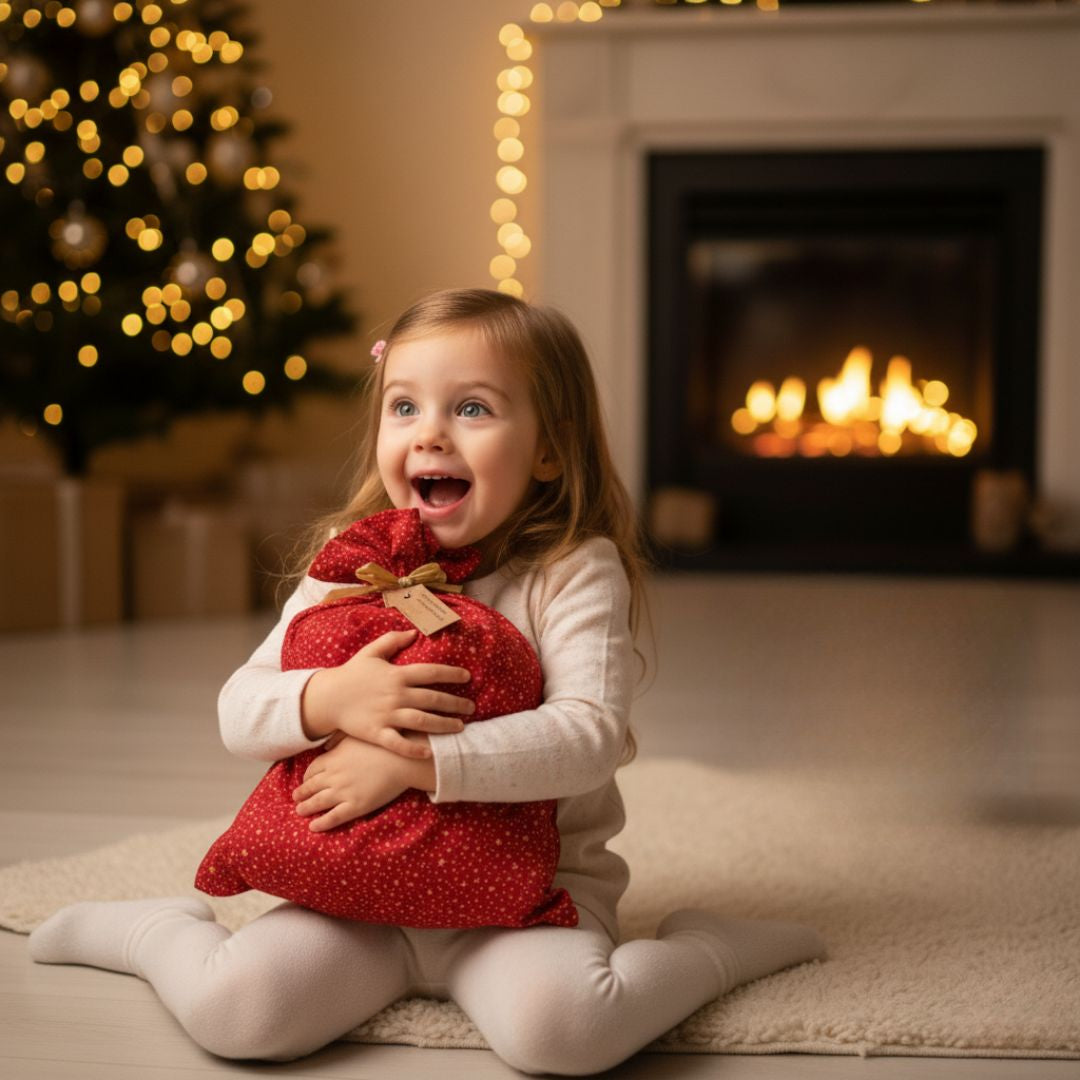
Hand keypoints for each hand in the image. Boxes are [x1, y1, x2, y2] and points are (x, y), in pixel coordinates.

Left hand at [292, 735, 412, 831]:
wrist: (402, 759)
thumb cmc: (382, 745)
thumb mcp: (356, 736)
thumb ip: (338, 740)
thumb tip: (326, 746)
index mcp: (333, 758)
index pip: (311, 770)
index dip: (306, 777)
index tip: (305, 781)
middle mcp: (334, 776)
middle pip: (310, 786)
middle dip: (301, 793)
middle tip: (295, 798)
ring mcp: (343, 792)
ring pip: (317, 803)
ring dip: (305, 808)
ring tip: (299, 811)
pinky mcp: (356, 806)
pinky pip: (333, 817)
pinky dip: (321, 823)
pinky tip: (313, 826)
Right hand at [300, 628, 474, 757]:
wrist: (327, 697)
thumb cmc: (351, 674)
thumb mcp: (371, 652)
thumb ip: (392, 640)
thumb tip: (414, 631)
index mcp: (397, 674)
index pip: (431, 672)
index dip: (452, 674)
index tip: (468, 677)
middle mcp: (395, 694)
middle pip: (433, 698)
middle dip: (456, 703)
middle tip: (472, 708)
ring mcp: (386, 714)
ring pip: (422, 721)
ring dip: (444, 724)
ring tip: (460, 727)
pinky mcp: (377, 733)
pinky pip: (399, 743)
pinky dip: (414, 748)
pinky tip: (430, 751)